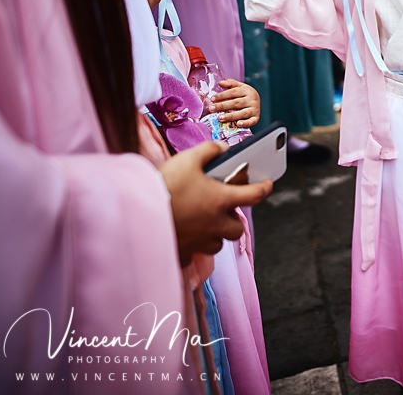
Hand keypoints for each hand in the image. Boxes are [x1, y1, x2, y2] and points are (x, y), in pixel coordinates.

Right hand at [159, 140, 271, 265]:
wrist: (134, 215)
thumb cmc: (164, 186)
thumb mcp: (187, 160)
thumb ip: (208, 151)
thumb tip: (222, 149)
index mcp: (221, 201)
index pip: (255, 195)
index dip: (265, 188)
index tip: (267, 184)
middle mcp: (215, 225)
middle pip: (237, 228)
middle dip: (234, 219)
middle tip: (224, 209)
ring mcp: (199, 241)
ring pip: (218, 243)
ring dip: (215, 233)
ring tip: (203, 221)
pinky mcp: (182, 252)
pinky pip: (194, 253)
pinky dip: (193, 245)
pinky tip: (183, 234)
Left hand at [210, 81, 259, 127]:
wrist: (258, 103)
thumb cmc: (245, 95)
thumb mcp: (240, 87)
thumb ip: (230, 84)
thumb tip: (220, 83)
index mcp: (247, 91)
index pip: (233, 92)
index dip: (222, 95)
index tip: (212, 99)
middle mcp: (252, 100)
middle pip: (236, 103)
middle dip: (223, 106)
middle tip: (211, 108)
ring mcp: (254, 109)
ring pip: (242, 113)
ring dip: (231, 116)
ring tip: (220, 118)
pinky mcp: (256, 118)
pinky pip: (251, 121)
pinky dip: (245, 123)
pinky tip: (238, 124)